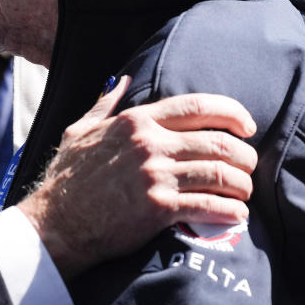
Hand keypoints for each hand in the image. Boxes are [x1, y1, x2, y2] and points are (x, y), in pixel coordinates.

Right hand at [16, 76, 257, 279]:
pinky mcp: (158, 209)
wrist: (56, 222)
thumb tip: (122, 81)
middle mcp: (149, 144)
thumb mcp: (79, 131)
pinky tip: (236, 214)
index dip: (232, 113)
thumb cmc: (66, 178)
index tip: (247, 127)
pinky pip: (210, 206)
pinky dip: (231, 211)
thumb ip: (105, 105)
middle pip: (219, 142)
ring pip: (220, 174)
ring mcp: (154, 176)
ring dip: (242, 185)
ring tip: (244, 192)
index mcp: (135, 121)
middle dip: (244, 155)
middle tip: (249, 167)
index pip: (197, 106)